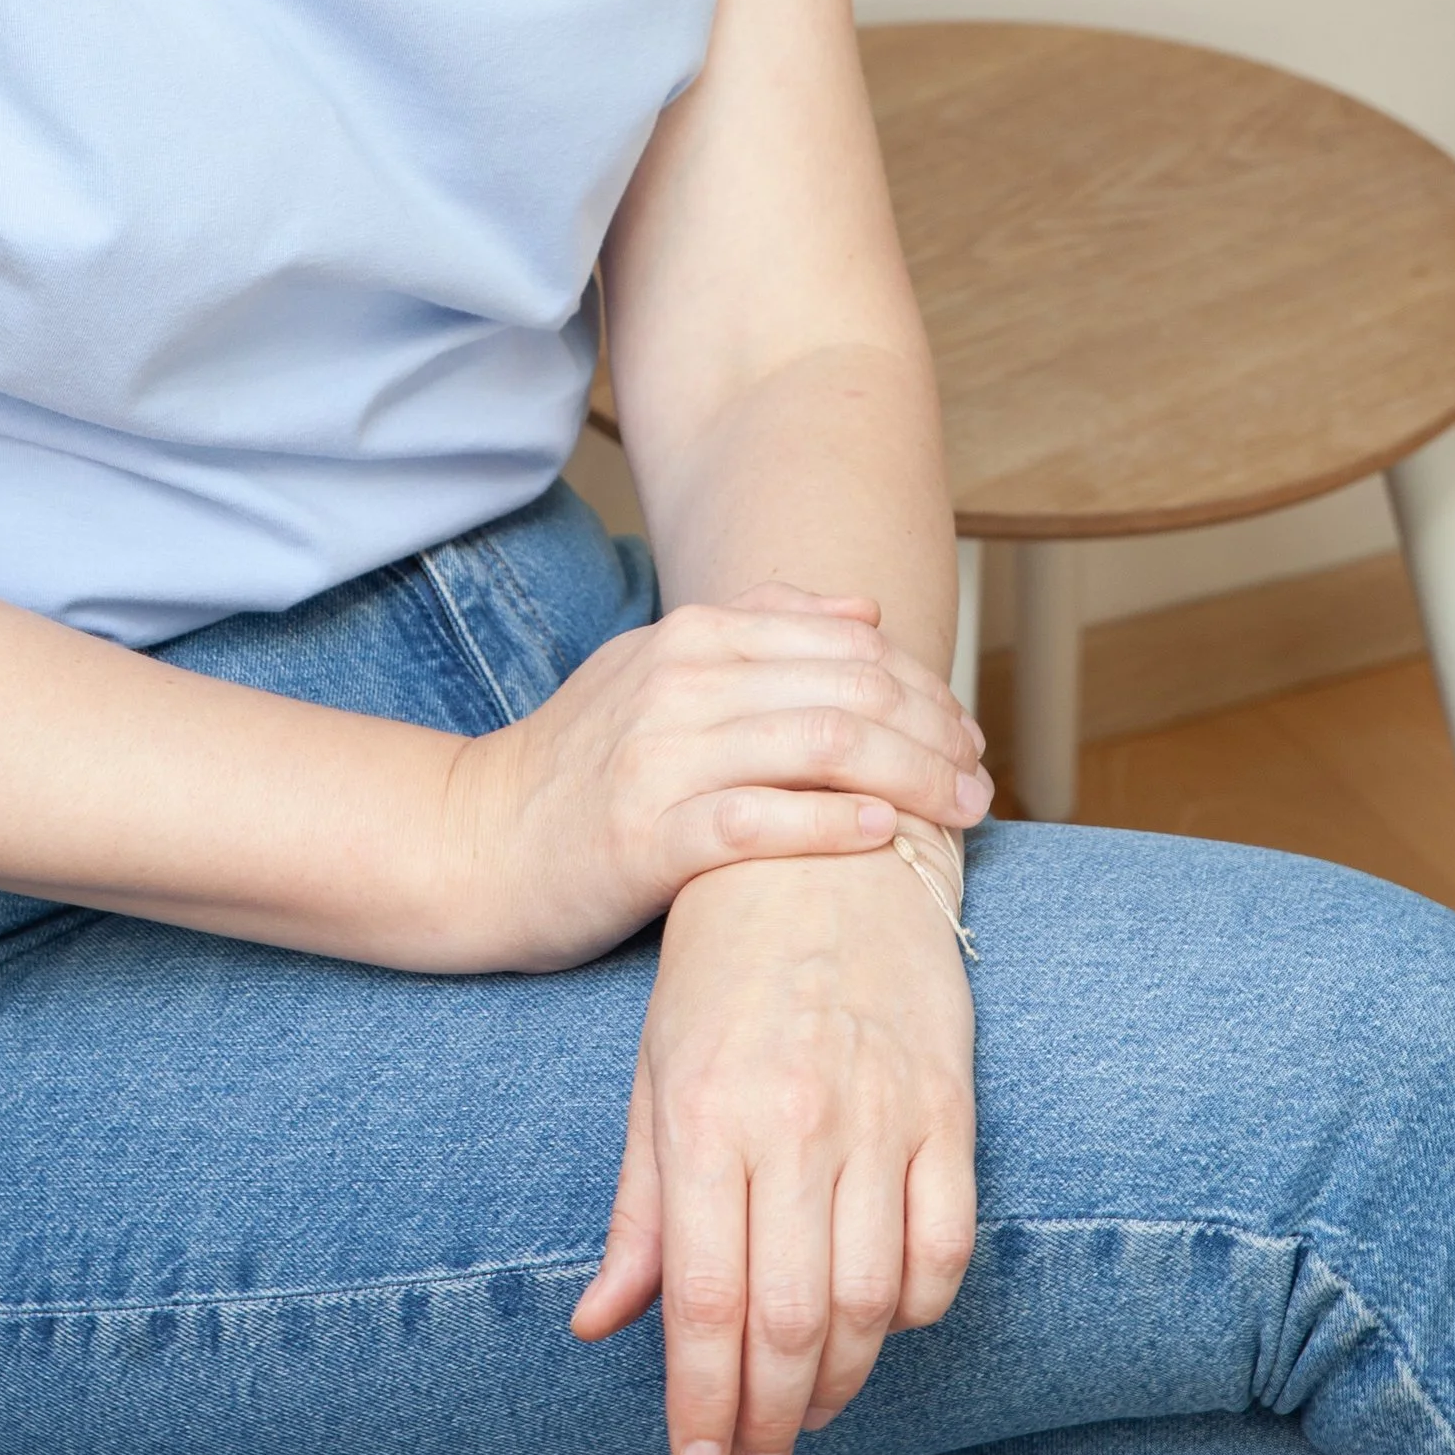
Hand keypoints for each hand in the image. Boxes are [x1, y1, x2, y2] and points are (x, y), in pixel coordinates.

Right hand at [437, 590, 988, 973]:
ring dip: (912, 778)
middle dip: (934, 732)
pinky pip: (760, 823)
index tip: (966, 732)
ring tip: (961, 811)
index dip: (922, 686)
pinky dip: (832, 825)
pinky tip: (883, 834)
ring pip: (821, 747)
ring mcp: (663, 757)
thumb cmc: (580, 766)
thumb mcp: (656, 671)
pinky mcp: (646, 837)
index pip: (845, 644)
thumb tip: (866, 612)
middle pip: (849, 692)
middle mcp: (682, 682)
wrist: (473, 841)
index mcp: (693, 636)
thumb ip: (758, 631)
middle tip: (981, 779)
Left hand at [570, 844, 977, 1454]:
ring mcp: (879, 1115)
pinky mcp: (947, 1107)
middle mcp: (792, 1121)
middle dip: (769, 1414)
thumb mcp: (656, 1068)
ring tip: (811, 1410)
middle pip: (791, 1321)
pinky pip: (944, 1247)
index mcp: (702, 1112)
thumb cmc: (722, 959)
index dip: (700, 1398)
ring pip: (872, 1303)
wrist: (826, 846)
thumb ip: (637, 1205)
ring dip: (842, 1383)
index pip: (703, 1299)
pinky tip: (881, 1326)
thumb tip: (599, 1325)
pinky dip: (917, 1311)